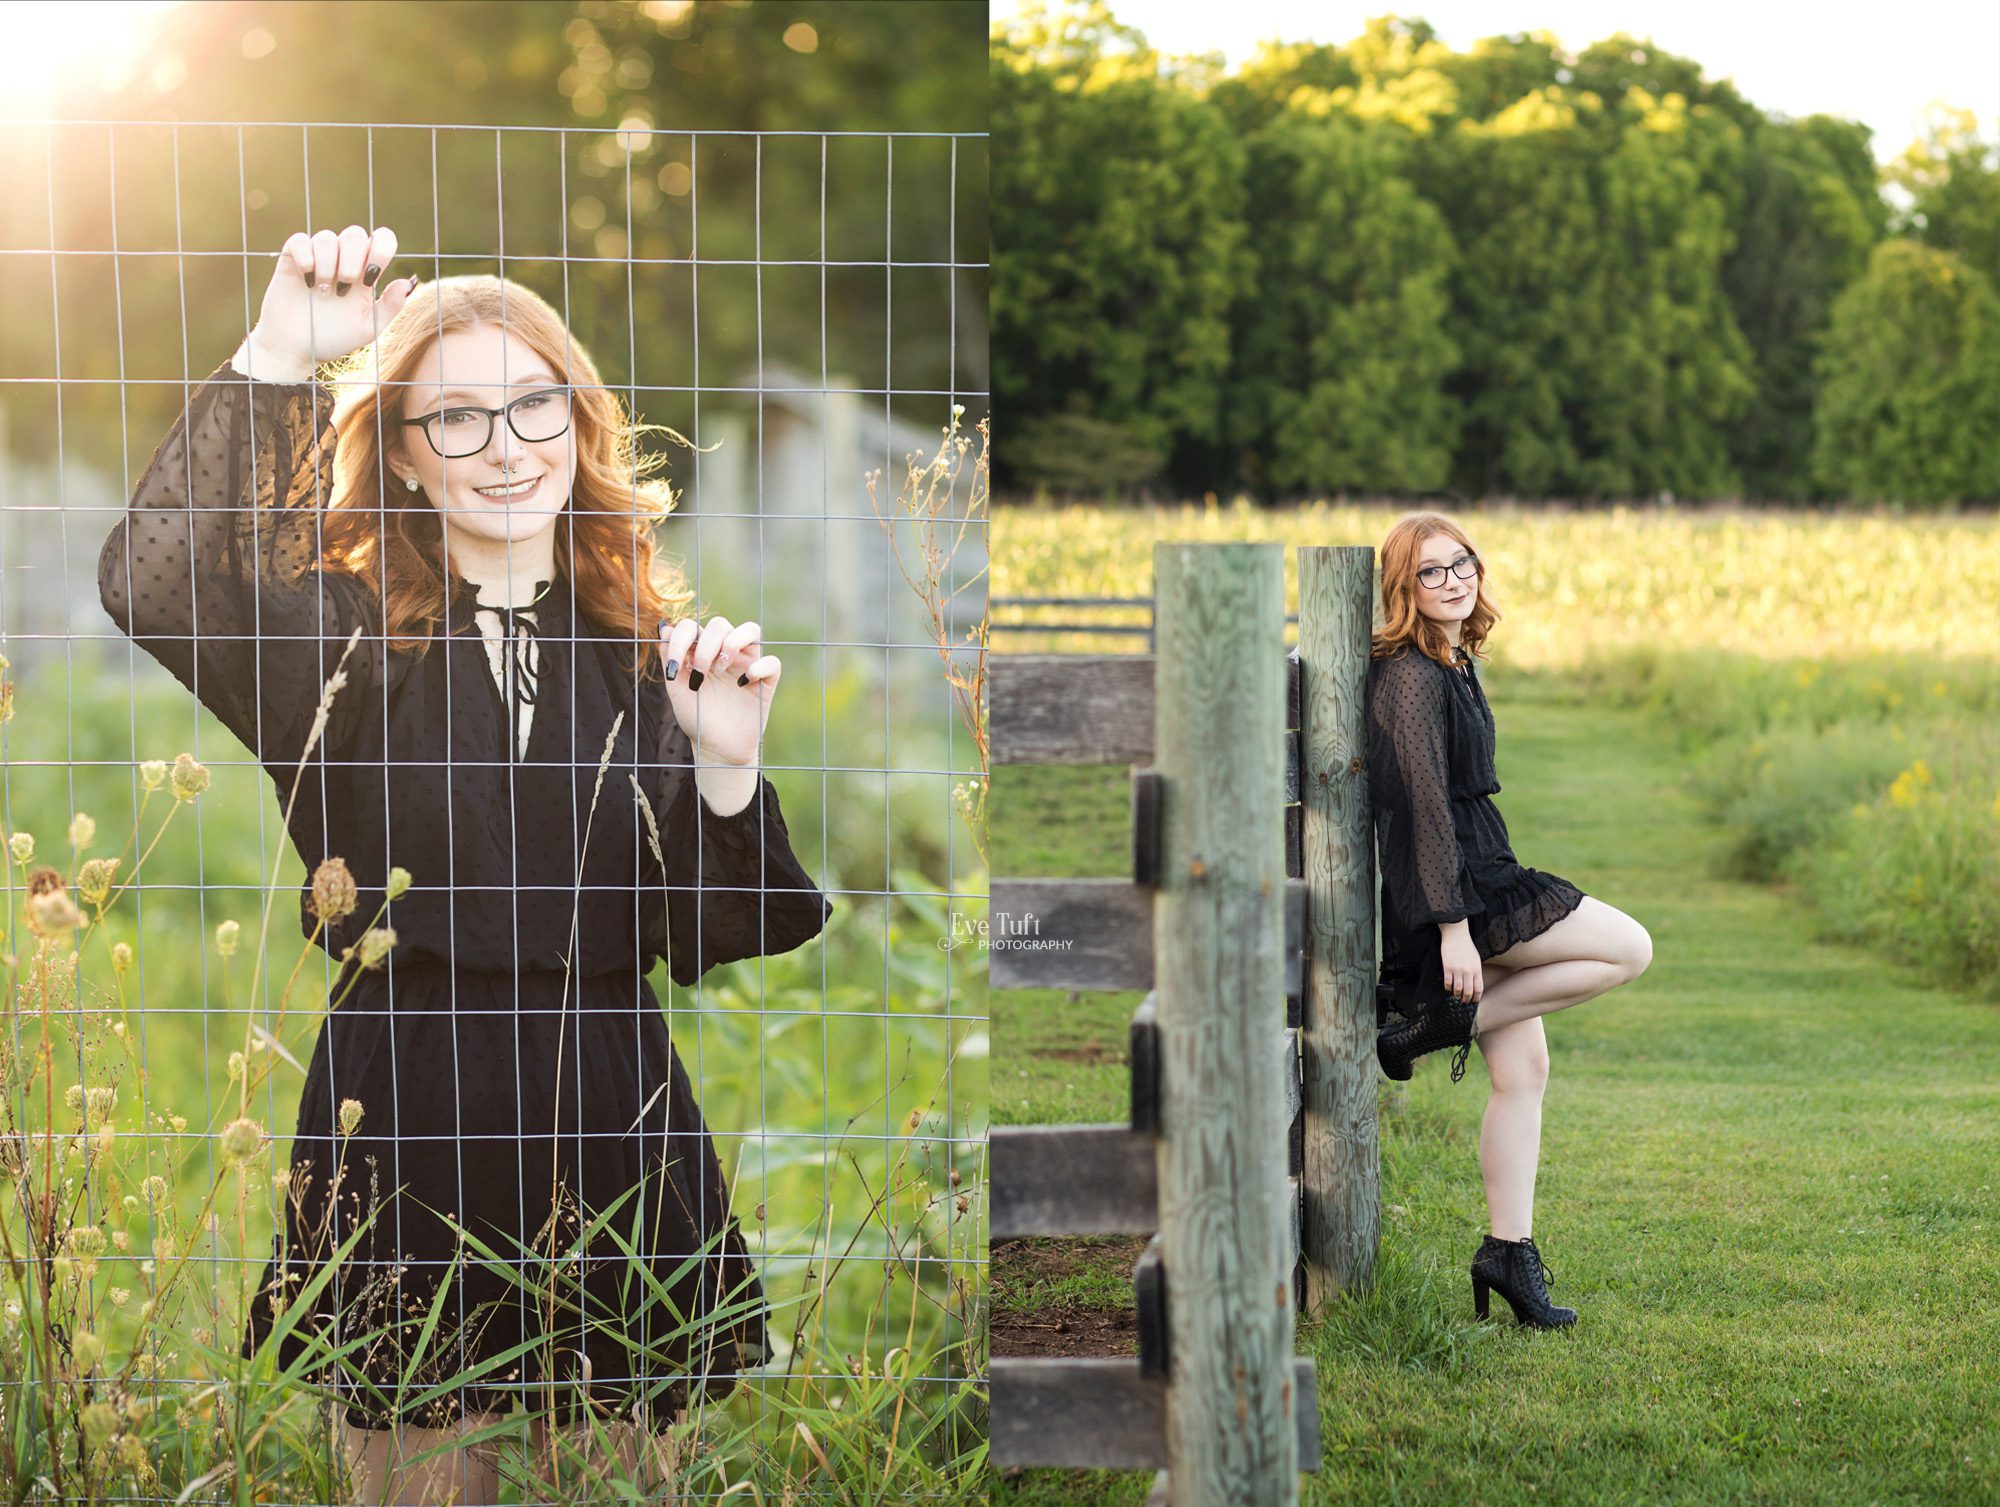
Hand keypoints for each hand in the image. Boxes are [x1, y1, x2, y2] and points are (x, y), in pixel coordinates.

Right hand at [234, 225, 417, 379]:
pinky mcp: (291, 260)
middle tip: (345, 286)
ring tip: (324, 290)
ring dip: (327, 263)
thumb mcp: (368, 328)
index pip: (381, 240)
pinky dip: (305, 256)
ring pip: (327, 237)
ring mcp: (317, 258)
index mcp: (366, 273)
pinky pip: (299, 241)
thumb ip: (390, 306)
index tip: (372, 273)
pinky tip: (307, 278)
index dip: (382, 246)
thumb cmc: (334, 339)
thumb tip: (407, 282)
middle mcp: (343, 260)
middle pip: (355, 234)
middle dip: (352, 258)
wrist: (297, 349)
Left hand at [657, 614, 781, 767]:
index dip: (680, 638)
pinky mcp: (766, 682)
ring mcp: (747, 665)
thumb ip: (670, 659)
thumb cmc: (696, 718)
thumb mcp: (676, 689)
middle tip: (699, 672)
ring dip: (733, 643)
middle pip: (720, 624)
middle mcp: (725, 653)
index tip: (673, 668)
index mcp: (702, 652)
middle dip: (706, 645)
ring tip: (721, 669)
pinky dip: (759, 667)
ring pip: (751, 630)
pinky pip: (771, 662)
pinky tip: (745, 683)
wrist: (716, 749)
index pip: (693, 626)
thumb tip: (664, 628)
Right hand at [1440, 926, 1483, 1006]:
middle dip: (1466, 999)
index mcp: (1477, 969)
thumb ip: (1476, 972)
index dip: (1476, 997)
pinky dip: (1447, 987)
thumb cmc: (1467, 946)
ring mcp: (1457, 970)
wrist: (1456, 935)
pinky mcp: (1447, 967)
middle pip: (1468, 992)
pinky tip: (1448, 987)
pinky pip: (1447, 983)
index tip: (1474, 1000)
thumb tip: (1474, 985)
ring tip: (1456, 994)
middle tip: (1464, 1001)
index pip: (1478, 989)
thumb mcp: (1476, 959)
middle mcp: (1468, 971)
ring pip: (1457, 989)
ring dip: (1456, 994)